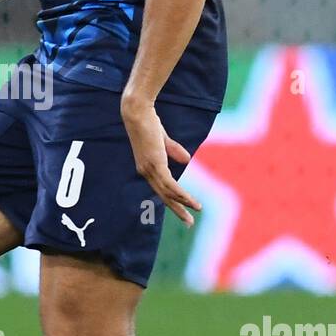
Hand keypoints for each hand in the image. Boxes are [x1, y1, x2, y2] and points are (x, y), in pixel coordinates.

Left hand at [120, 95, 202, 227]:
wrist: (139, 112)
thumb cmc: (148, 122)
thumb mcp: (163, 139)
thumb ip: (172, 150)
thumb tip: (186, 161)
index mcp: (146, 167)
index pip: (160, 188)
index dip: (173, 200)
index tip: (183, 210)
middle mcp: (146, 171)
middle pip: (163, 196)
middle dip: (177, 210)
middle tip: (189, 223)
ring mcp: (150, 169)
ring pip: (168, 192)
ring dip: (183, 203)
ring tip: (196, 210)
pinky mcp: (156, 164)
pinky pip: (170, 184)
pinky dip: (181, 193)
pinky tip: (190, 200)